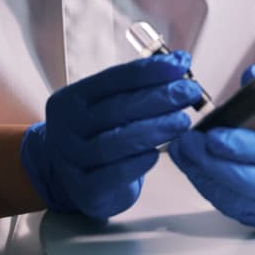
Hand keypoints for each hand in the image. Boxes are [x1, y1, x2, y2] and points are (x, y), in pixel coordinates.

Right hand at [19, 51, 204, 218]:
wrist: (71, 179)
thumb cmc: (101, 134)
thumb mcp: (110, 106)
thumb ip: (139, 88)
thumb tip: (180, 63)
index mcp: (71, 99)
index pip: (112, 79)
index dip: (149, 70)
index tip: (181, 64)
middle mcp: (65, 128)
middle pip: (115, 110)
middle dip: (158, 98)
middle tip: (189, 93)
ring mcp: (70, 161)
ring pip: (113, 143)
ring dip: (153, 129)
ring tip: (182, 121)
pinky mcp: (84, 191)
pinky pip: (112, 176)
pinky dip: (137, 163)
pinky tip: (157, 154)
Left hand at [169, 64, 254, 229]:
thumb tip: (250, 76)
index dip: (241, 145)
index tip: (212, 133)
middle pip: (249, 182)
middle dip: (212, 163)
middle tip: (187, 142)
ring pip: (238, 200)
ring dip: (205, 178)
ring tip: (184, 153)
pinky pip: (238, 210)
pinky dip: (214, 191)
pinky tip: (199, 172)